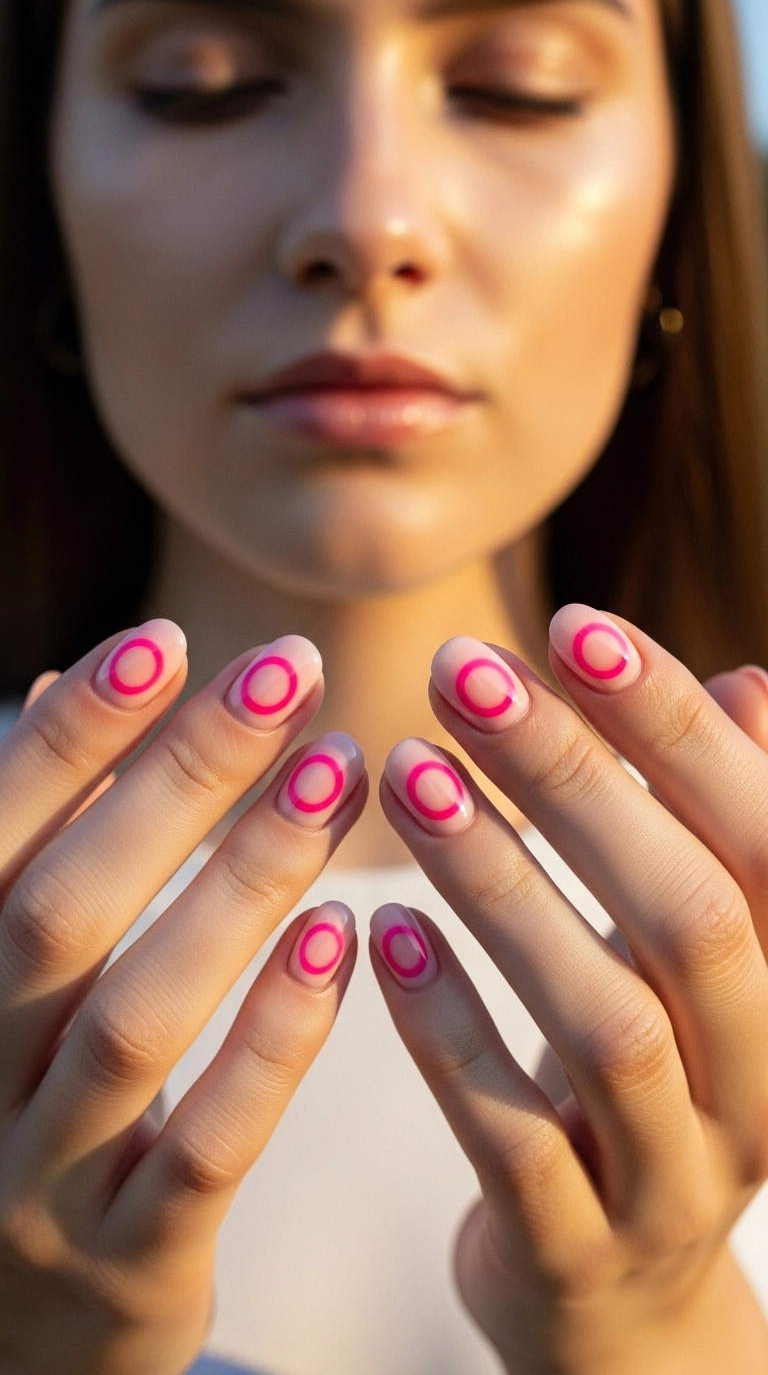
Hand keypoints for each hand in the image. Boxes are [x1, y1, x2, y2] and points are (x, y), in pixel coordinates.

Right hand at [0, 622, 364, 1374]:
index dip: (74, 736)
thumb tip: (64, 677)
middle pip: (61, 911)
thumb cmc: (22, 1112)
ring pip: (137, 1016)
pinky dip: (272, 1034)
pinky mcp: (127, 1269)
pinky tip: (344, 934)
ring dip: (240, 883)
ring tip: (340, 774)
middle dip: (176, 779)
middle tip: (290, 674)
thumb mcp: (0, 985)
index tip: (171, 640)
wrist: (13, 1354)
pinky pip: (206, 1143)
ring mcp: (34, 1183)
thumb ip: (32, 844)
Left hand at [373, 609, 767, 1374]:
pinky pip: (515, 1137)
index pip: (760, 834)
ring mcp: (675, 1177)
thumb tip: (747, 683)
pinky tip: (381, 936)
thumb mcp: (701, 959)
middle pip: (692, 914)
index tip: (568, 626)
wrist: (626, 1298)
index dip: (670, 725)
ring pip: (608, 1023)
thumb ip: (720, 826)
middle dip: (576, 779)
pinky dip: (449, 1030)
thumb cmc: (654, 1078)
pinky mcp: (577, 1250)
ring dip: (503, 886)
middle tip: (459, 674)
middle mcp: (764, 1082)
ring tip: (407, 775)